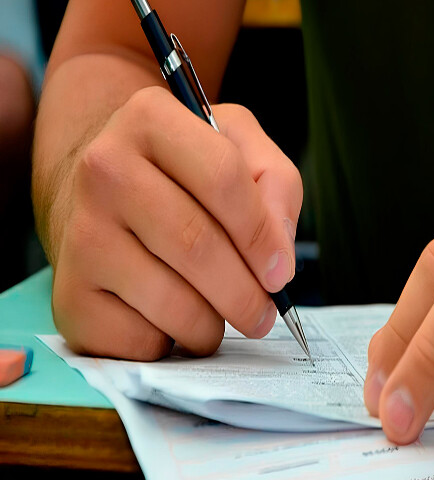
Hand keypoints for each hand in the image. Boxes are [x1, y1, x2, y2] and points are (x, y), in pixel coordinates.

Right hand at [49, 86, 301, 359]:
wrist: (99, 196)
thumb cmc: (182, 174)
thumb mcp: (238, 147)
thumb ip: (275, 184)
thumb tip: (278, 255)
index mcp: (150, 120)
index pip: (223, 178)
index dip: (262, 235)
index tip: (280, 273)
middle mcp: (103, 170)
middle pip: (196, 245)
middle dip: (246, 295)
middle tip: (263, 314)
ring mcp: (79, 234)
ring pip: (172, 302)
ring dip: (212, 325)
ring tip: (218, 314)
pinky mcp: (69, 294)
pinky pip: (139, 341)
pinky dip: (171, 344)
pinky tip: (171, 321)